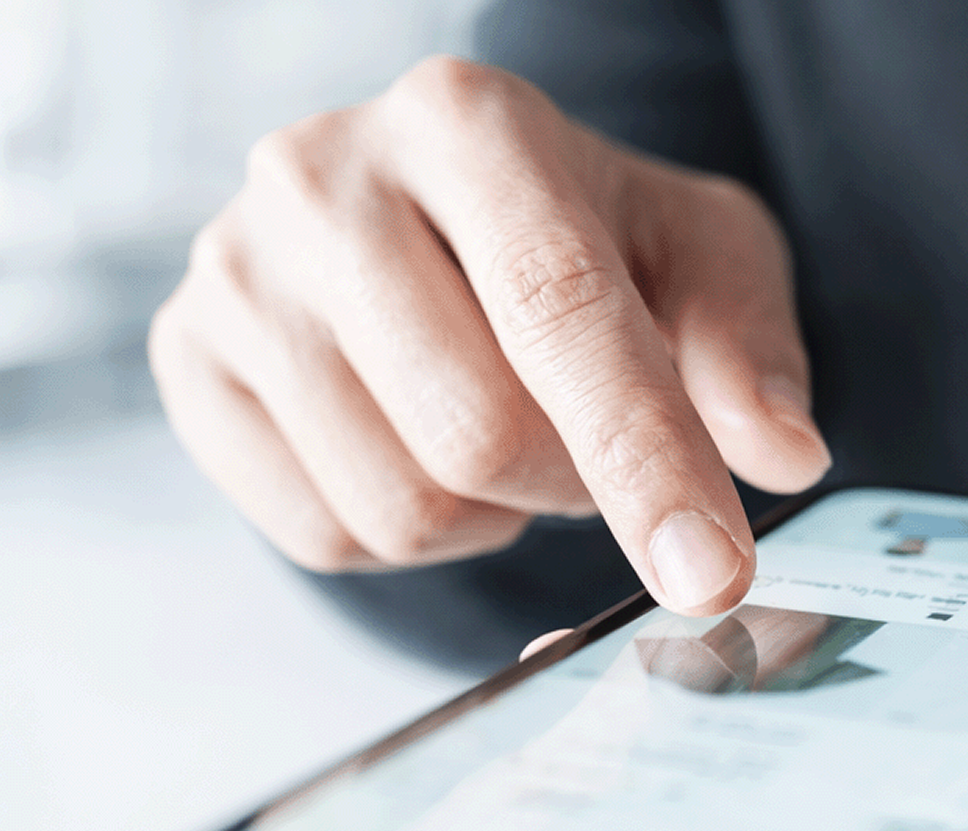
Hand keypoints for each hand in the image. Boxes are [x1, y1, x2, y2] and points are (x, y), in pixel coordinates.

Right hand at [149, 56, 826, 613]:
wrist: (443, 219)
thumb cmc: (592, 239)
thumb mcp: (702, 258)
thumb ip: (747, 351)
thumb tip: (782, 454)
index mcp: (466, 120)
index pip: (561, 311)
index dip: (646, 458)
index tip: (714, 575)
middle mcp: (321, 174)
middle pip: (476, 432)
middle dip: (576, 486)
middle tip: (601, 451)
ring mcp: (233, 269)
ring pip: (400, 505)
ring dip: (495, 516)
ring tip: (507, 429)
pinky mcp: (185, 360)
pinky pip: (324, 537)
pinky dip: (407, 535)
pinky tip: (423, 447)